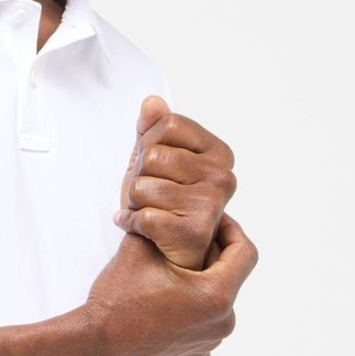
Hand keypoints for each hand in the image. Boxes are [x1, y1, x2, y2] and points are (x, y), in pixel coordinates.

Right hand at [79, 209, 258, 355]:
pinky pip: (205, 316)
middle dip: (211, 252)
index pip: (244, 252)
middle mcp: (222, 321)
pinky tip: (165, 291)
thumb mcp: (141, 249)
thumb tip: (174, 203)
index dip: (231, 228)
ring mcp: (211, 339)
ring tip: (172, 265)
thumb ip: (166, 223)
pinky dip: (193, 299)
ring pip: (216, 294)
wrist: (96, 346)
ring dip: (201, 276)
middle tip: (186, 237)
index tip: (212, 219)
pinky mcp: (197, 348)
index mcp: (215, 296)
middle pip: (230, 273)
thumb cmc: (117, 300)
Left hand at [114, 95, 237, 270]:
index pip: (167, 124)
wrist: (162, 253)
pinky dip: (131, 224)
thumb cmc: (162, 204)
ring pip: (142, 186)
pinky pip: (144, 216)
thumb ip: (153, 129)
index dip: (148, 145)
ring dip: (134, 202)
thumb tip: (151, 102)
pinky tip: (139, 229)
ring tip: (149, 212)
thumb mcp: (154, 161)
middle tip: (150, 197)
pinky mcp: (196, 231)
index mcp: (219, 153)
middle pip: (152, 156)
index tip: (156, 169)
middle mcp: (223, 177)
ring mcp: (212, 204)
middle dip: (139, 177)